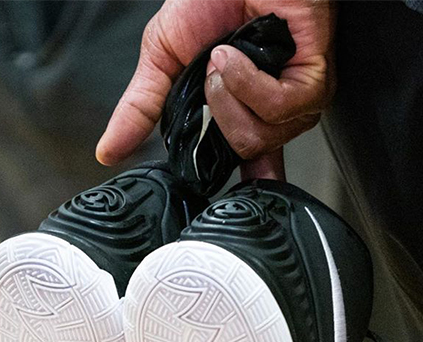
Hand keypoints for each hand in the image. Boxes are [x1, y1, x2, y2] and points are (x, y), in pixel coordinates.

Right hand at [96, 0, 335, 171]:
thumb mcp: (160, 58)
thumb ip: (140, 108)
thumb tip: (107, 150)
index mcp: (243, 115)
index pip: (250, 169)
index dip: (242, 190)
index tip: (226, 205)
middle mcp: (274, 115)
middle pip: (244, 152)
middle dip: (217, 114)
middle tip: (209, 73)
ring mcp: (298, 103)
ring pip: (260, 136)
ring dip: (231, 94)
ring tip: (225, 56)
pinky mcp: (314, 82)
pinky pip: (278, 108)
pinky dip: (249, 81)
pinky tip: (238, 54)